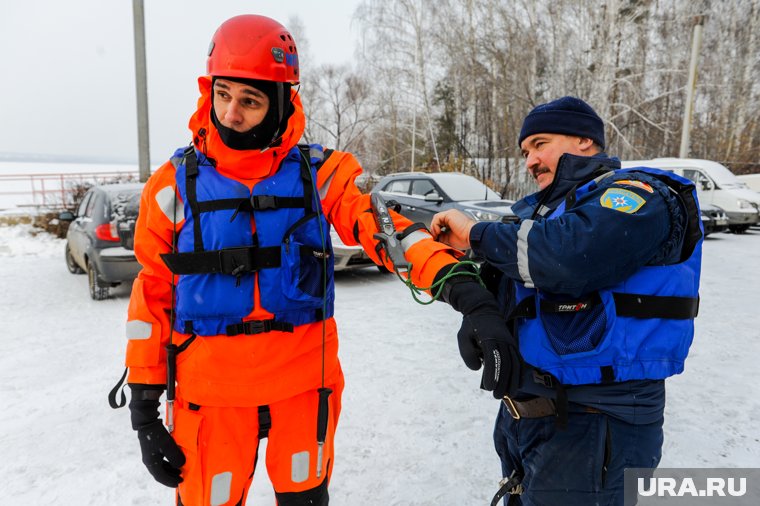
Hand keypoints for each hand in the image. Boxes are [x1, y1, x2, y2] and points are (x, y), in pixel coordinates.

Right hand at [129, 384, 184, 487]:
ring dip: (169, 469)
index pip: (161, 476)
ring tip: (179, 470)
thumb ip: (175, 456)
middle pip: (160, 473)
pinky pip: (160, 460)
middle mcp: (149, 460)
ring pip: (160, 466)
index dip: (170, 481)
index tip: (179, 483)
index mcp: (151, 462)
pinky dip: (167, 462)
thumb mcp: (168, 445)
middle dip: (170, 476)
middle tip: (181, 477)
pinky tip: (173, 460)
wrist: (146, 420)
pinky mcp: (151, 448)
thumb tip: (181, 464)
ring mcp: (149, 454)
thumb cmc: (156, 433)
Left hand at [430, 209, 475, 249]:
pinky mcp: (449, 214)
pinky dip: (435, 225)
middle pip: (438, 221)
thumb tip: (436, 237)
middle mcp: (452, 217)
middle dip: (434, 229)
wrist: (471, 236)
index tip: (436, 238)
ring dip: (434, 228)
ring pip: (437, 218)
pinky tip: (438, 231)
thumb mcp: (450, 239)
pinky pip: (437, 218)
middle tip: (435, 237)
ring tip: (437, 235)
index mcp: (454, 222)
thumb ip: (442, 236)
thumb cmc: (465, 238)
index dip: (436, 231)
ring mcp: (451, 214)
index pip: (441, 224)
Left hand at [437, 268, 520, 397]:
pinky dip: (520, 373)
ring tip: (508, 394)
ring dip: (513, 380)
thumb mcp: (462, 337)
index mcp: (489, 338)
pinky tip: (518, 384)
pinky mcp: (514, 344)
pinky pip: (520, 360)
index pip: (493, 358)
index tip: (488, 387)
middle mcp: (503, 340)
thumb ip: (468, 353)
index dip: (492, 374)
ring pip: (515, 363)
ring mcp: (510, 342)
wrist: (484, 309)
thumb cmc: (471, 326)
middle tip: (496, 396)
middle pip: (506, 364)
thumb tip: (478, 368)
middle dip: (503, 382)